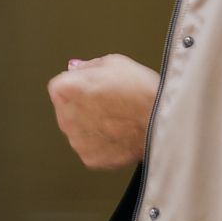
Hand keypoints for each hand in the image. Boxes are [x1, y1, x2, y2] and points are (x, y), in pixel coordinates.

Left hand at [47, 54, 160, 171]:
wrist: (160, 122)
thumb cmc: (142, 92)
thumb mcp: (116, 62)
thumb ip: (89, 66)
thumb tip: (78, 69)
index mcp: (66, 89)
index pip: (61, 85)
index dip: (81, 84)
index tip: (95, 87)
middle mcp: (66, 116)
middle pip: (68, 110)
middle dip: (84, 106)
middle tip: (110, 103)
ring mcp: (77, 140)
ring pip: (79, 131)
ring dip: (92, 126)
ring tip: (119, 119)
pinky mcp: (90, 158)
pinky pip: (91, 149)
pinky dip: (102, 144)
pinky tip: (119, 134)